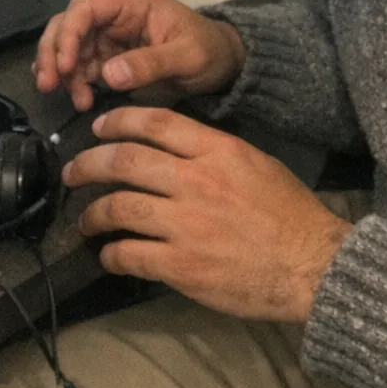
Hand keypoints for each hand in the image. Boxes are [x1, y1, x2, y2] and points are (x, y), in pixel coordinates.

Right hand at [34, 0, 245, 111]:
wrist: (223, 65)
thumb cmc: (209, 51)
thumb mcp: (187, 56)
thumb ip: (150, 63)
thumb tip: (108, 75)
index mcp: (130, 2)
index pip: (85, 8)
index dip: (68, 33)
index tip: (64, 65)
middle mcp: (113, 15)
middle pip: (68, 25)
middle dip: (54, 53)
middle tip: (49, 85)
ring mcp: (109, 36)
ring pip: (69, 48)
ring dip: (63, 73)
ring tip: (77, 101)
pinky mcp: (109, 58)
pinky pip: (82, 66)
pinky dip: (75, 82)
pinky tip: (79, 99)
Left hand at [65, 107, 351, 323]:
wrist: (313, 266)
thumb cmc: (290, 214)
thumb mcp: (257, 164)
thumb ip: (214, 153)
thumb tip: (175, 149)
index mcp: (217, 151)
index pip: (155, 123)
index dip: (118, 121)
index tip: (98, 128)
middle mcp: (196, 181)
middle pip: (125, 160)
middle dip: (89, 163)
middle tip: (73, 171)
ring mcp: (186, 224)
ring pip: (119, 207)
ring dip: (93, 214)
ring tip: (85, 221)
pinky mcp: (181, 265)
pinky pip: (129, 254)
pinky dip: (112, 254)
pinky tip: (109, 256)